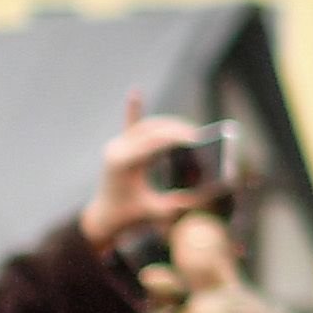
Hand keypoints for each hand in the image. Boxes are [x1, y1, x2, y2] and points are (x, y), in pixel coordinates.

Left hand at [82, 93, 210, 249]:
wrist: (103, 220)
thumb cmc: (130, 218)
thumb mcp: (157, 211)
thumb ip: (182, 203)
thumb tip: (209, 194)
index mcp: (124, 162)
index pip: (157, 141)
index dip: (180, 138)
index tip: (201, 139)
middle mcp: (118, 148)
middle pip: (153, 128)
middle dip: (179, 129)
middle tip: (202, 135)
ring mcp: (118, 145)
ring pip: (147, 124)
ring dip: (169, 125)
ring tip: (190, 132)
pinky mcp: (119, 146)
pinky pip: (129, 124)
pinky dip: (135, 108)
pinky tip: (135, 92)